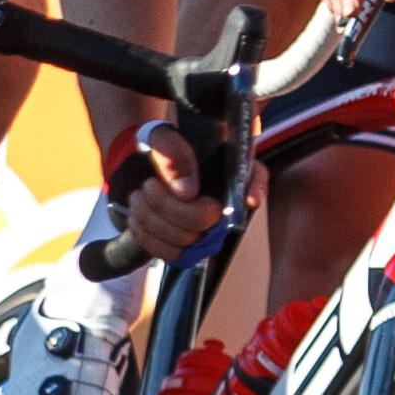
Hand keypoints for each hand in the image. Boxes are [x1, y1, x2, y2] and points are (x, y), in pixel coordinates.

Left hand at [107, 122, 262, 263]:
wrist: (139, 166)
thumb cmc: (159, 151)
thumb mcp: (162, 140)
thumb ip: (175, 155)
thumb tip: (186, 192)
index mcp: (230, 169)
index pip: (256, 177)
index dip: (255, 188)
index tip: (248, 198)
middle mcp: (225, 202)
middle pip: (203, 219)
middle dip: (165, 205)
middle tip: (148, 184)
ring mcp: (207, 227)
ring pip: (183, 240)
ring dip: (149, 219)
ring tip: (138, 196)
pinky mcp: (186, 244)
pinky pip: (169, 253)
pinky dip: (146, 235)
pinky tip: (138, 215)